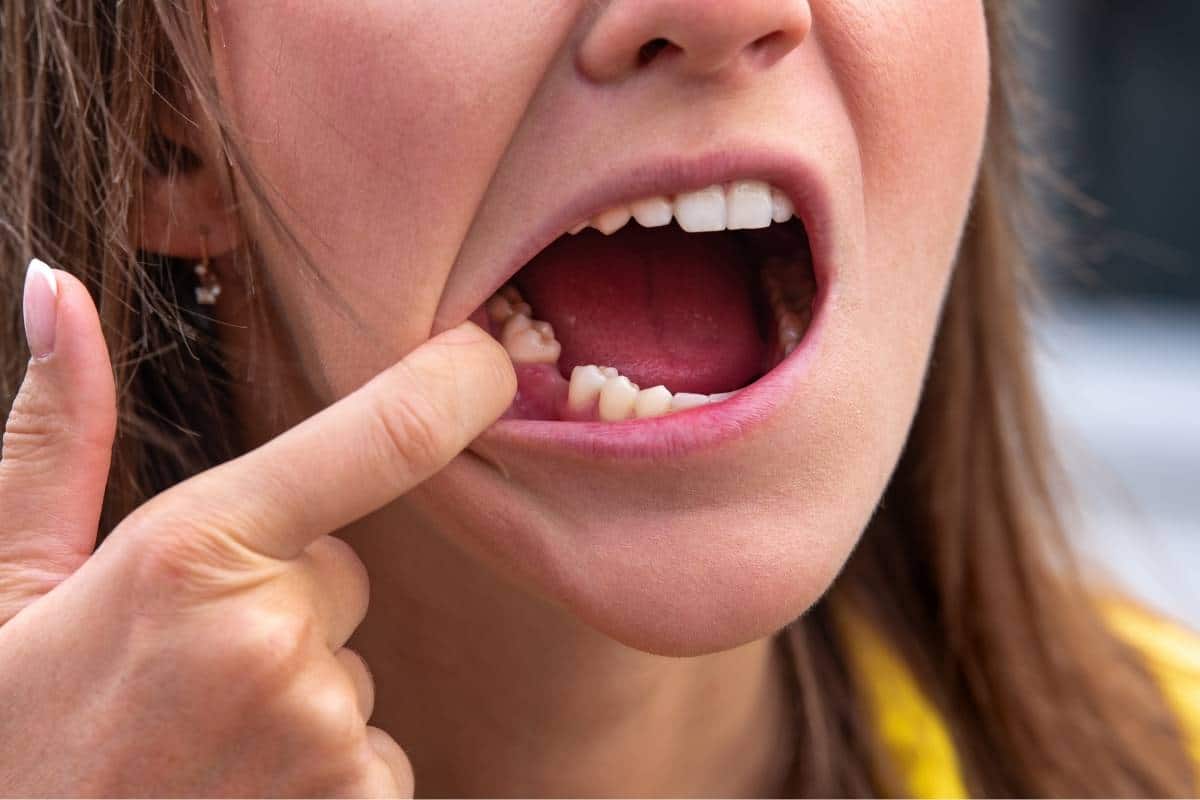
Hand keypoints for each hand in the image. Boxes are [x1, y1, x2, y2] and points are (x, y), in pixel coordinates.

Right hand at [0, 259, 515, 795]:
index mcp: (192, 552)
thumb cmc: (13, 731)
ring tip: (197, 739)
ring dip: (297, 691)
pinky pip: (373, 755)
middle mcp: (273, 638)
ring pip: (354, 670)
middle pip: (347, 572)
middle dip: (288, 598)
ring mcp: (324, 736)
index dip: (459, 384)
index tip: (487, 361)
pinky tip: (237, 789)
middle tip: (187, 663)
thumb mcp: (7, 583)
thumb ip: (57, 435)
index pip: (385, 436)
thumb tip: (55, 285)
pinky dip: (323, 769)